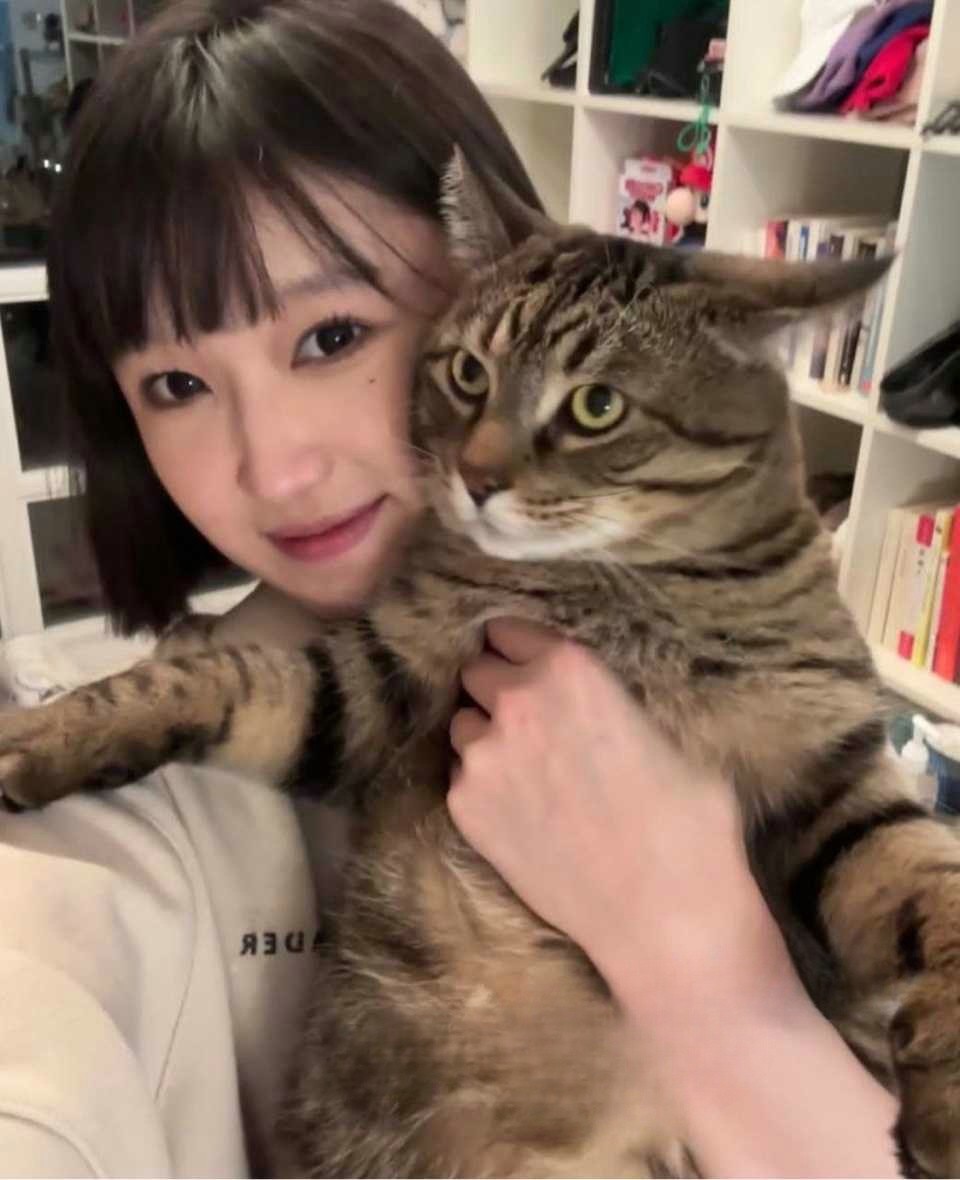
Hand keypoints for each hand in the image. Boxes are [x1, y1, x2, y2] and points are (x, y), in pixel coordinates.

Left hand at [448, 618, 806, 1027]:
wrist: (663, 913)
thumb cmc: (687, 821)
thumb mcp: (660, 729)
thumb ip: (603, 697)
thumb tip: (585, 699)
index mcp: (568, 667)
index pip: (505, 628)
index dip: (518, 649)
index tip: (526, 664)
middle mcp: (515, 701)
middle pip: (474, 672)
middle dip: (496, 688)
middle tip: (529, 721)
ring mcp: (482, 756)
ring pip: (461, 725)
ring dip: (485, 736)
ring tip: (527, 771)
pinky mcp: (465, 808)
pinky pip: (460, 777)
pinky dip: (481, 786)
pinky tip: (522, 812)